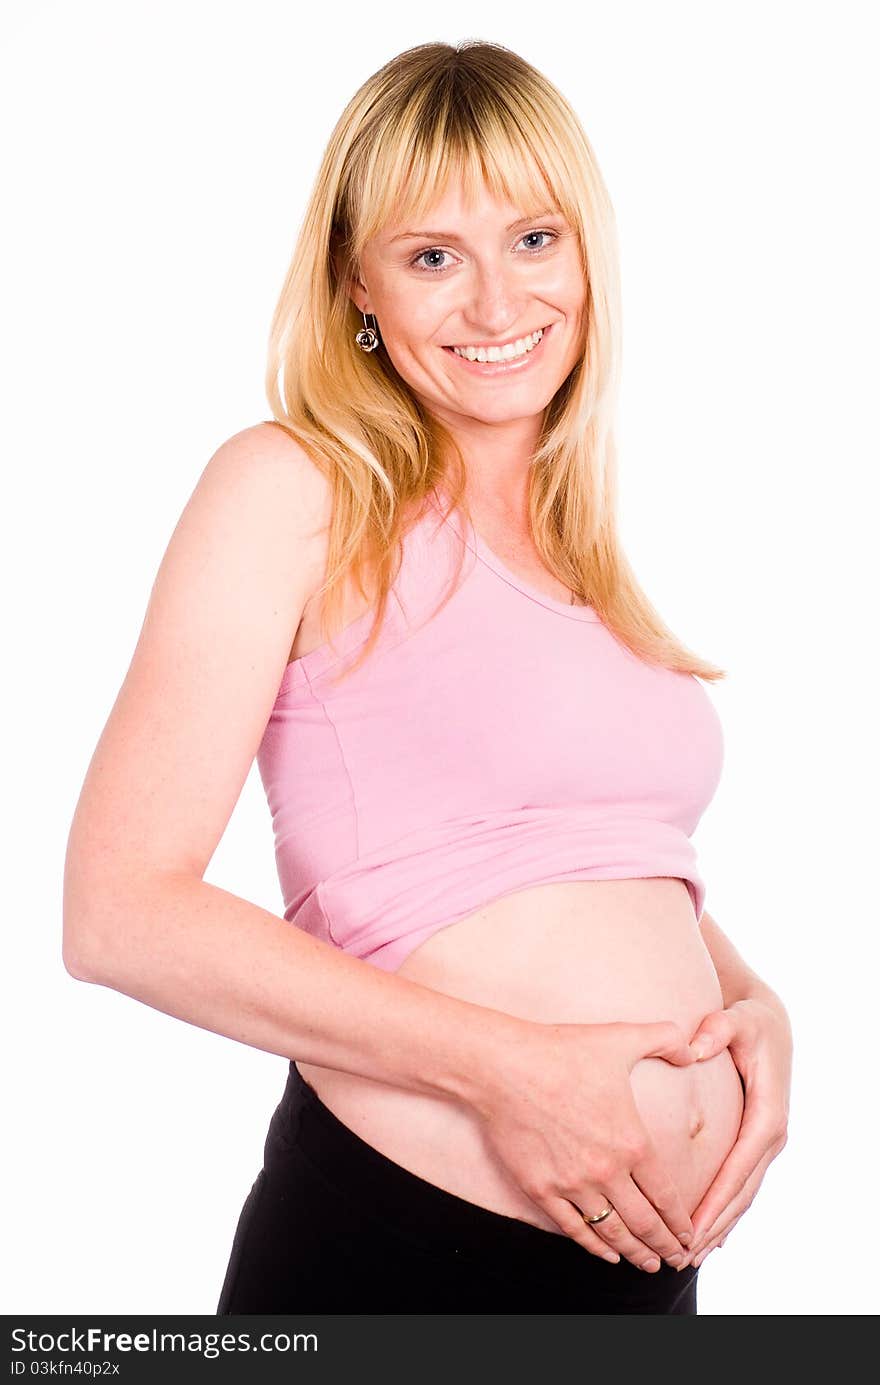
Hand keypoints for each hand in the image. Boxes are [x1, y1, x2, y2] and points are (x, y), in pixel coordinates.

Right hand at [470, 1019, 697, 1271]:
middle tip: (678, 1260)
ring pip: (612, 1232)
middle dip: (665, 1246)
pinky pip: (574, 1229)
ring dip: (634, 1252)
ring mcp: (572, 1184)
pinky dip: (595, 1247)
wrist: (503, 1066)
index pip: (666, 1196)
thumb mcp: (622, 1037)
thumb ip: (666, 1039)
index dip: (681, 1222)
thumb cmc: (562, 1050)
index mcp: (632, 1142)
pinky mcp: (541, 1189)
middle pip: (644, 1223)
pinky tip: (607, 1254)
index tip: (691, 1235)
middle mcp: (606, 1171)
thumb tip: (694, 1050)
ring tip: (649, 1264)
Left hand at [679, 994, 791, 1266]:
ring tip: (690, 1256)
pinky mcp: (755, 1142)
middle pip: (742, 1192)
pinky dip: (727, 1211)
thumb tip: (692, 1048)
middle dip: (715, 1225)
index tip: (692, 1226)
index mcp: (766, 1115)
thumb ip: (716, 1031)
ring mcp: (765, 1143)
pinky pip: (741, 1184)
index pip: (739, 1167)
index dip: (717, 1199)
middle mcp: (770, 1135)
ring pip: (743, 1195)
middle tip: (683, 1255)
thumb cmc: (748, 1022)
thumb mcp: (735, 1020)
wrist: (767, 1022)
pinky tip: (710, 1236)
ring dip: (720, 1226)